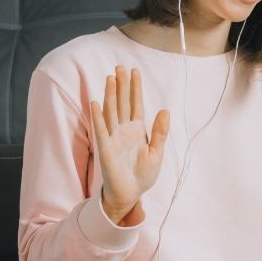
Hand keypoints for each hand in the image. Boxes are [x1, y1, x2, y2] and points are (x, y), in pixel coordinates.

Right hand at [90, 65, 169, 223]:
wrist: (131, 193)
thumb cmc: (142, 175)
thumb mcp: (156, 152)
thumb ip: (160, 132)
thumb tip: (165, 110)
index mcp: (137, 130)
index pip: (136, 104)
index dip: (135, 88)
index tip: (134, 72)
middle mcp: (124, 130)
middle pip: (122, 103)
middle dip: (122, 86)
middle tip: (120, 67)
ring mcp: (113, 138)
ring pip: (112, 112)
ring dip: (111, 95)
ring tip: (111, 78)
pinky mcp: (106, 148)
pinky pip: (101, 130)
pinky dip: (98, 117)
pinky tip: (96, 103)